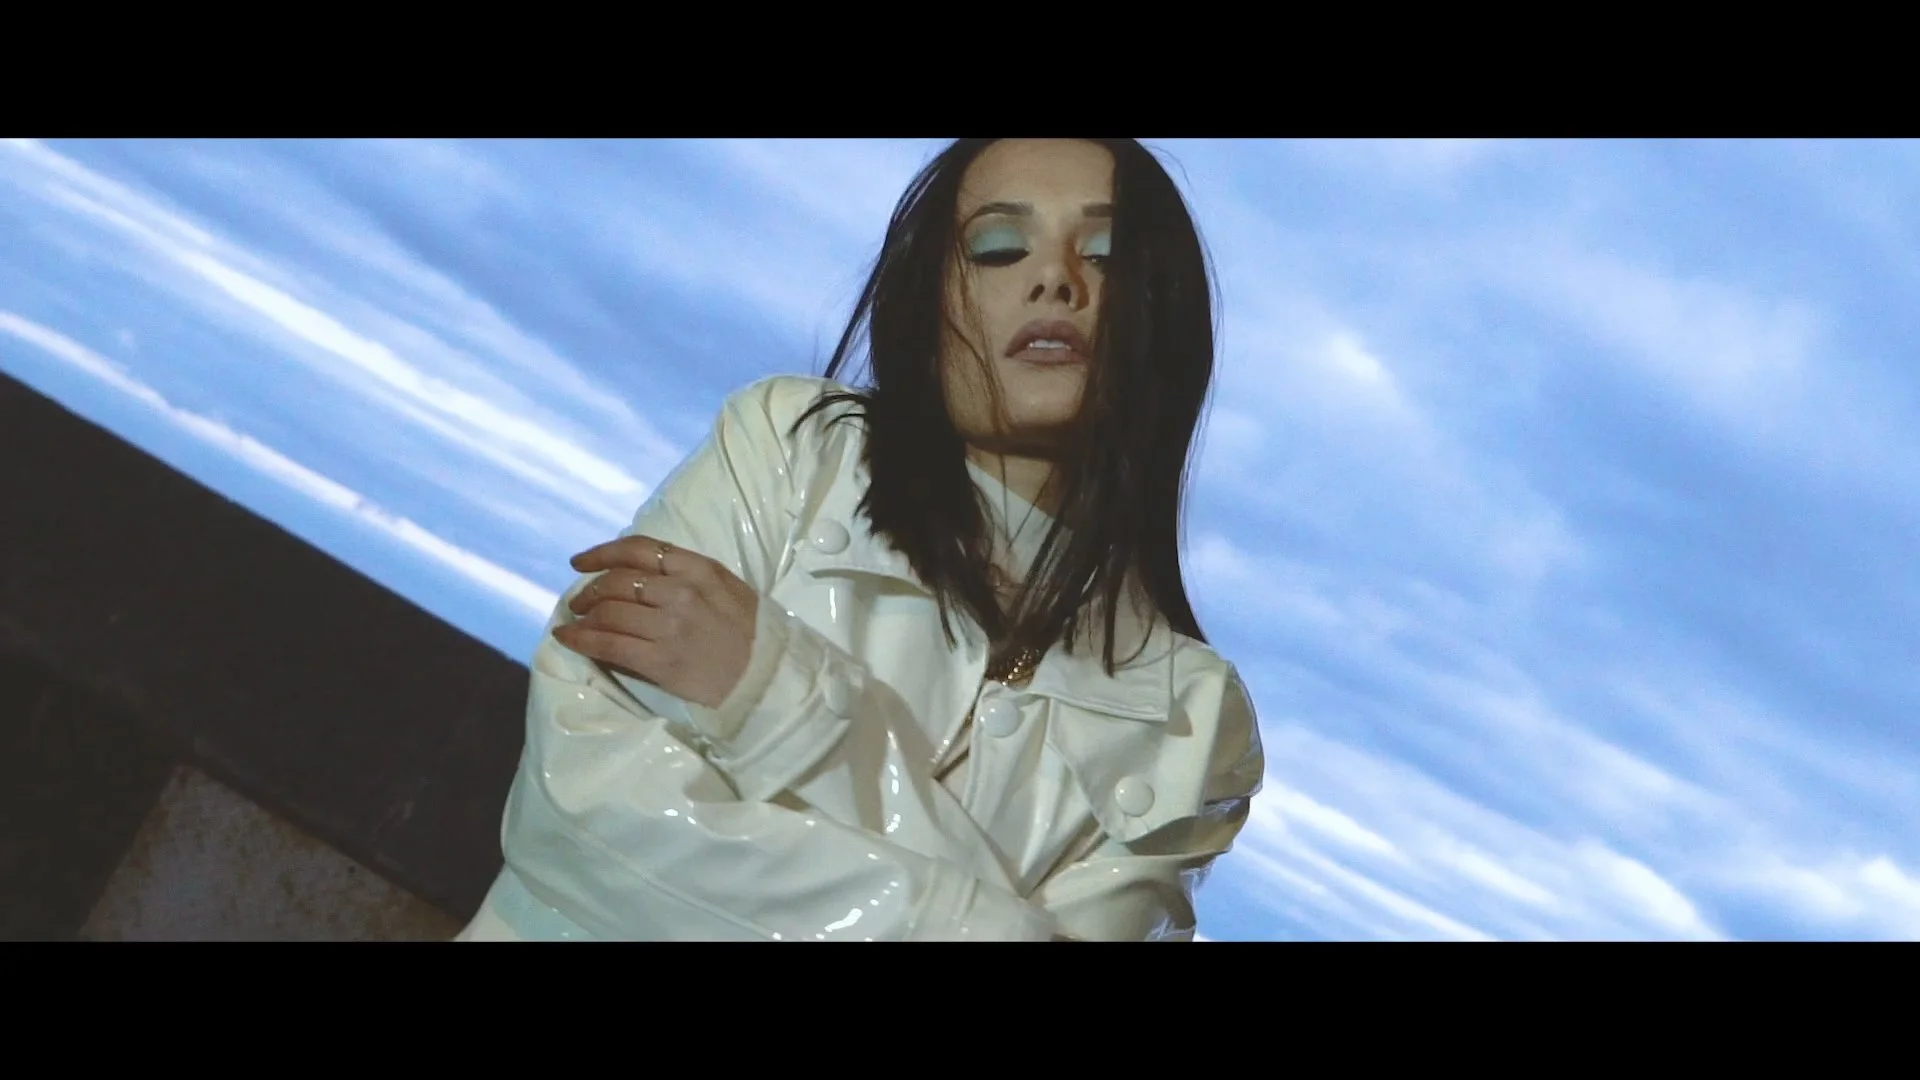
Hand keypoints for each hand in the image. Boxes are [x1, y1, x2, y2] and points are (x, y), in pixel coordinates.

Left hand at [551, 534, 758, 709]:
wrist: (766, 680)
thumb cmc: (750, 635)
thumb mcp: (728, 589)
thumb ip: (688, 575)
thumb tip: (640, 574)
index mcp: (699, 569)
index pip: (639, 548)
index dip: (603, 552)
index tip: (580, 562)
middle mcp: (681, 591)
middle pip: (617, 580)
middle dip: (590, 590)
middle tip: (579, 602)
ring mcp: (669, 626)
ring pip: (608, 611)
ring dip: (584, 616)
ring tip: (576, 622)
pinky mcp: (659, 660)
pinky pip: (608, 644)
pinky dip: (581, 639)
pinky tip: (567, 638)